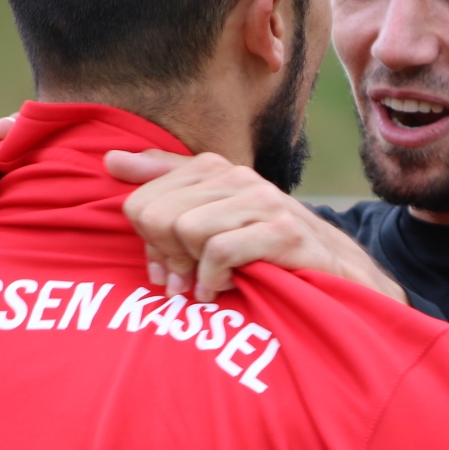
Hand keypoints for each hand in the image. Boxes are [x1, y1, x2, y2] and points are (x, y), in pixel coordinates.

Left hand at [108, 151, 407, 305]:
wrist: (339, 275)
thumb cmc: (267, 250)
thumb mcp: (213, 215)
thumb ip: (165, 185)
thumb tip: (109, 159)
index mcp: (215, 170)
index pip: (142, 198)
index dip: (146, 241)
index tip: (167, 264)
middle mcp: (238, 177)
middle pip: (157, 214)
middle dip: (164, 256)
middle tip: (184, 281)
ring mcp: (262, 201)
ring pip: (186, 229)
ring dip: (191, 272)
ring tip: (208, 287)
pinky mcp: (282, 230)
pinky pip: (219, 251)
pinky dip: (214, 281)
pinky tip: (224, 290)